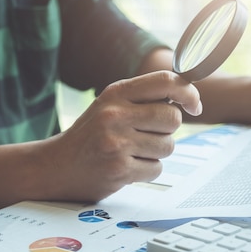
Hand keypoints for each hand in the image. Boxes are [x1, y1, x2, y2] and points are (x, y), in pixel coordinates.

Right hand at [41, 71, 201, 200]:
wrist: (56, 166)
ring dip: (156, 152)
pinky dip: (147, 170)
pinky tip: (127, 166)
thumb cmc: (90, 135)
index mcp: (116, 92)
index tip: (194, 106)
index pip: (166, 82)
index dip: (188, 93)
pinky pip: (156, 168)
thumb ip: (143, 98)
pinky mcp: (119, 168)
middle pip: (172, 118)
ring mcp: (117, 142)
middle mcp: (116, 114)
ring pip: (168, 146)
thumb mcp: (110, 106)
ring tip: (132, 152)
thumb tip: (187, 97)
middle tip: (148, 135)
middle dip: (168, 130)